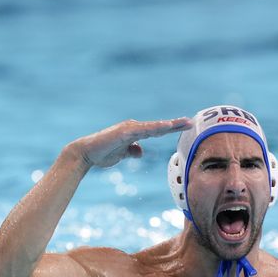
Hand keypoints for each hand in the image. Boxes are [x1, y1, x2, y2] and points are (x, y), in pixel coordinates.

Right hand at [71, 117, 191, 168]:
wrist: (86, 153)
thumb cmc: (102, 153)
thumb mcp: (122, 154)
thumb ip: (132, 151)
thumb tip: (141, 151)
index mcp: (134, 133)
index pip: (157, 131)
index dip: (171, 129)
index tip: (186, 127)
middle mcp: (133, 128)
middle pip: (158, 126)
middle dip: (175, 125)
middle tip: (192, 122)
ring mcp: (129, 128)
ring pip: (153, 127)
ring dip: (169, 125)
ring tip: (184, 123)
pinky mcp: (124, 132)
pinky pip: (143, 130)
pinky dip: (155, 127)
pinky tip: (165, 127)